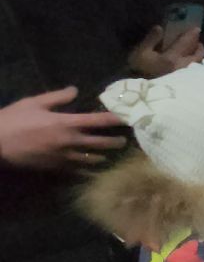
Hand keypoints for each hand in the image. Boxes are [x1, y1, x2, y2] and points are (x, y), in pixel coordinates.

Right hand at [0, 87, 126, 170]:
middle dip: (115, 141)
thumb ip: (57, 97)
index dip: (116, 119)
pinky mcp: (56, 168)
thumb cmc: (14, 120)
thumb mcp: (34, 103)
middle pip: (101, 143)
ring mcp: (64, 157)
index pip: (99, 120)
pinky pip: (77, 171)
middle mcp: (70, 141)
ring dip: (103, 156)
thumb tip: (76, 90)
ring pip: (92, 159)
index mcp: (66, 123)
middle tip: (124, 141)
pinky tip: (92, 170)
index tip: (130, 118)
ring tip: (109, 155)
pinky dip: (87, 170)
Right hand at [128, 25, 203, 78]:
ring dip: (198, 57)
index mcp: (172, 58)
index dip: (192, 35)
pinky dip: (196, 66)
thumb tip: (160, 27)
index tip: (197, 29)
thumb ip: (151, 40)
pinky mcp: (186, 84)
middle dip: (199, 47)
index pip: (186, 43)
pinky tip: (191, 66)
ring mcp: (186, 77)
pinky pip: (196, 72)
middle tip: (197, 43)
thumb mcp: (140, 54)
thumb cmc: (138, 73)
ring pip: (199, 64)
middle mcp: (183, 67)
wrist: (141, 95)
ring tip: (194, 53)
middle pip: (198, 55)